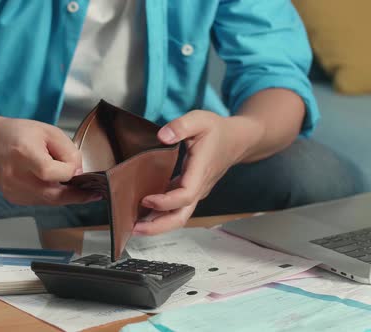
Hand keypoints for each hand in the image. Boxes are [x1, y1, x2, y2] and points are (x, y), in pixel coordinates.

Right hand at [0, 117, 100, 205]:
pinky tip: (54, 185)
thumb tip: (79, 172)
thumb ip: (68, 151)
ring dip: (65, 196)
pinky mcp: (13, 197)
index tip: (75, 167)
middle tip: (93, 193)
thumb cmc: (19, 134)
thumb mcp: (49, 132)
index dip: (68, 172)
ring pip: (48, 201)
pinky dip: (51, 195)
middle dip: (76, 195)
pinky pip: (40, 201)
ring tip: (76, 187)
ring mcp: (13, 189)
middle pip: (52, 195)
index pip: (49, 172)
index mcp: (23, 153)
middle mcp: (15, 175)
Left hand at [133, 111, 259, 234]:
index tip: (146, 199)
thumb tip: (163, 136)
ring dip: (157, 224)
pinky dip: (160, 214)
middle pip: (181, 216)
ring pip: (178, 216)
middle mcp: (199, 187)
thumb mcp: (200, 120)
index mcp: (201, 171)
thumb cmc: (218, 131)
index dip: (165, 202)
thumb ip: (181, 126)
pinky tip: (143, 214)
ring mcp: (195, 192)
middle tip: (135, 229)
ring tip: (134, 226)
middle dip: (158, 226)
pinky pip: (176, 208)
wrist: (237, 141)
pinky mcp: (191, 191)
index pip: (185, 196)